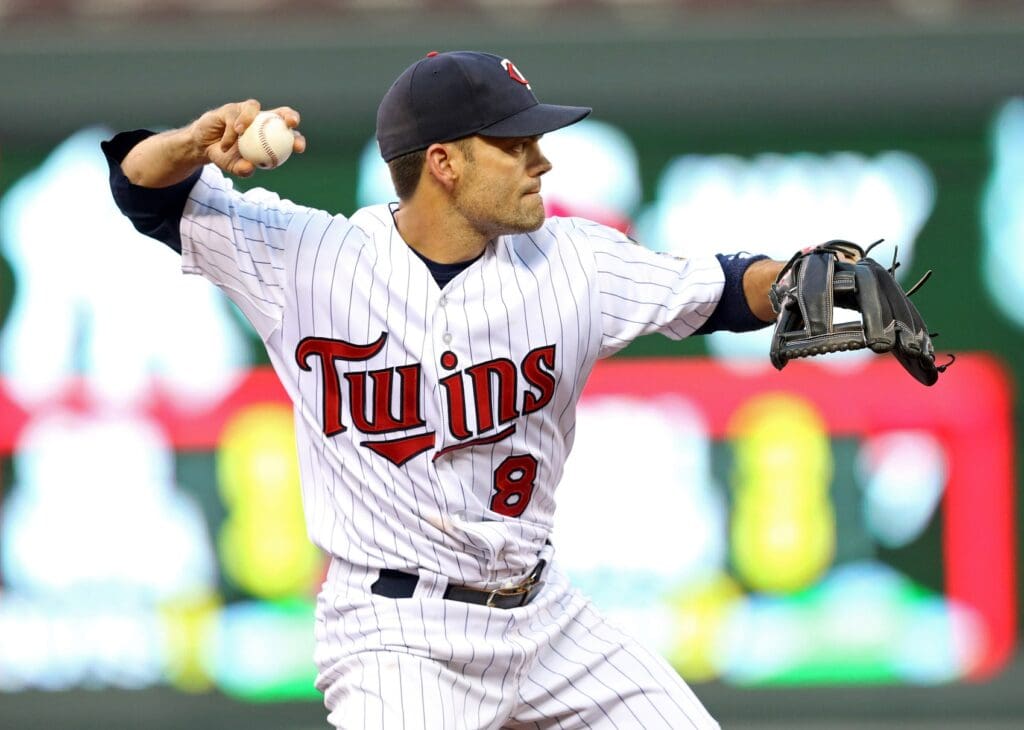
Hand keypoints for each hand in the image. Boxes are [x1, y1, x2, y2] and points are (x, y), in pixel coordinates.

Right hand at [190, 99, 306, 176]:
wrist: (204, 147)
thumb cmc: (226, 156)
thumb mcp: (234, 166)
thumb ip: (242, 169)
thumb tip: (250, 168)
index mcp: (269, 135)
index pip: (288, 134)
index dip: (297, 138)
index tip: (298, 147)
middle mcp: (261, 120)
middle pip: (281, 112)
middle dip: (289, 115)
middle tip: (290, 124)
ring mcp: (246, 112)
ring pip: (253, 107)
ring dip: (247, 119)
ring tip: (240, 133)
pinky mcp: (230, 108)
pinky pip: (232, 116)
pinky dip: (229, 132)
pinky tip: (226, 144)